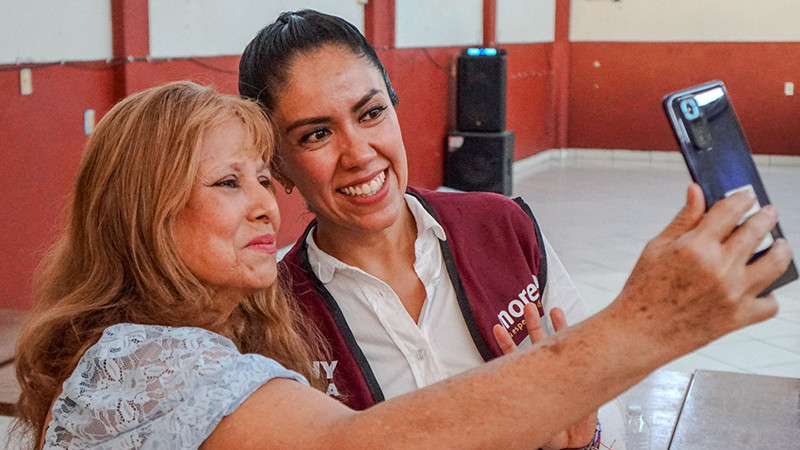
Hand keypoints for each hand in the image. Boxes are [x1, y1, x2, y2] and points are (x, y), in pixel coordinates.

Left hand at [493, 306, 598, 449]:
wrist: (575, 439)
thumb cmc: (554, 432)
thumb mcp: (536, 424)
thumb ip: (523, 413)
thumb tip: (504, 413)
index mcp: (531, 383)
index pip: (515, 359)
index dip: (506, 343)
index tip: (498, 328)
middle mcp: (545, 373)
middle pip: (535, 344)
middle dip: (531, 325)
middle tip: (527, 307)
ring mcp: (560, 370)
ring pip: (553, 342)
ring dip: (549, 324)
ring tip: (544, 308)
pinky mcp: (577, 371)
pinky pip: (574, 348)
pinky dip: (569, 332)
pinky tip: (564, 319)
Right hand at [614, 183, 792, 361]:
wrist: (639, 333)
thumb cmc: (643, 290)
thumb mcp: (657, 248)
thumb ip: (683, 219)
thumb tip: (696, 191)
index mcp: (695, 247)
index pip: (730, 210)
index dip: (743, 198)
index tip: (748, 196)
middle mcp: (719, 268)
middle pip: (757, 231)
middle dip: (767, 217)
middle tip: (769, 213)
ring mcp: (733, 293)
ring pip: (776, 263)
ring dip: (782, 249)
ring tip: (779, 245)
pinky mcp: (739, 317)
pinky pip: (770, 303)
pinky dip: (769, 294)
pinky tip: (762, 286)